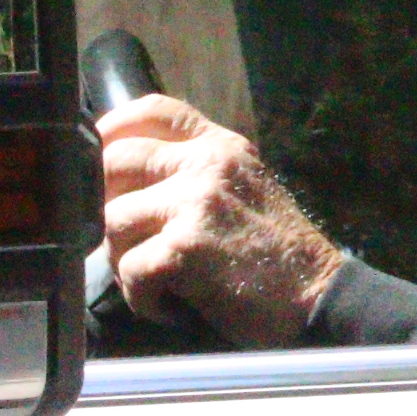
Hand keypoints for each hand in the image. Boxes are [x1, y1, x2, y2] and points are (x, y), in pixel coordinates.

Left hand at [96, 94, 348, 349]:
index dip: (114, 128)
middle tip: (127, 240)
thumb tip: (131, 183)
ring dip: (125, 259)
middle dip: (105, 205)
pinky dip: (142, 297)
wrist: (319, 297)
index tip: (98, 153)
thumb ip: (199, 174)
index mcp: (222, 148)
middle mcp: (207, 165)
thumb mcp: (248, 190)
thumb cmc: (281, 256)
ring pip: (113, 221)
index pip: (155, 111)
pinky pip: (128, 269)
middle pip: (115, 161)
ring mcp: (195, 204)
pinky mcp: (185, 248)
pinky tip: (169, 304)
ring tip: (157, 281)